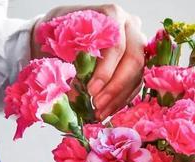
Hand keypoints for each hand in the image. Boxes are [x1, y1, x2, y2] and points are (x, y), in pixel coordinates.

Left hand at [32, 4, 145, 119]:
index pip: (117, 45)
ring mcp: (136, 47)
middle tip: (96, 105)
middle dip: (115, 88)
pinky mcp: (135, 65)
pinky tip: (105, 111)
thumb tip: (78, 97)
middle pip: (134, 61)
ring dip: (118, 99)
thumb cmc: (58, 35)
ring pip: (136, 76)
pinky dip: (120, 101)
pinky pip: (135, 86)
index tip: (91, 91)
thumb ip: (71, 65)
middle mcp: (130, 28)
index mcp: (112, 16)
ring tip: (98, 113)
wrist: (59, 34)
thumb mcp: (59, 45)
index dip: (106, 71)